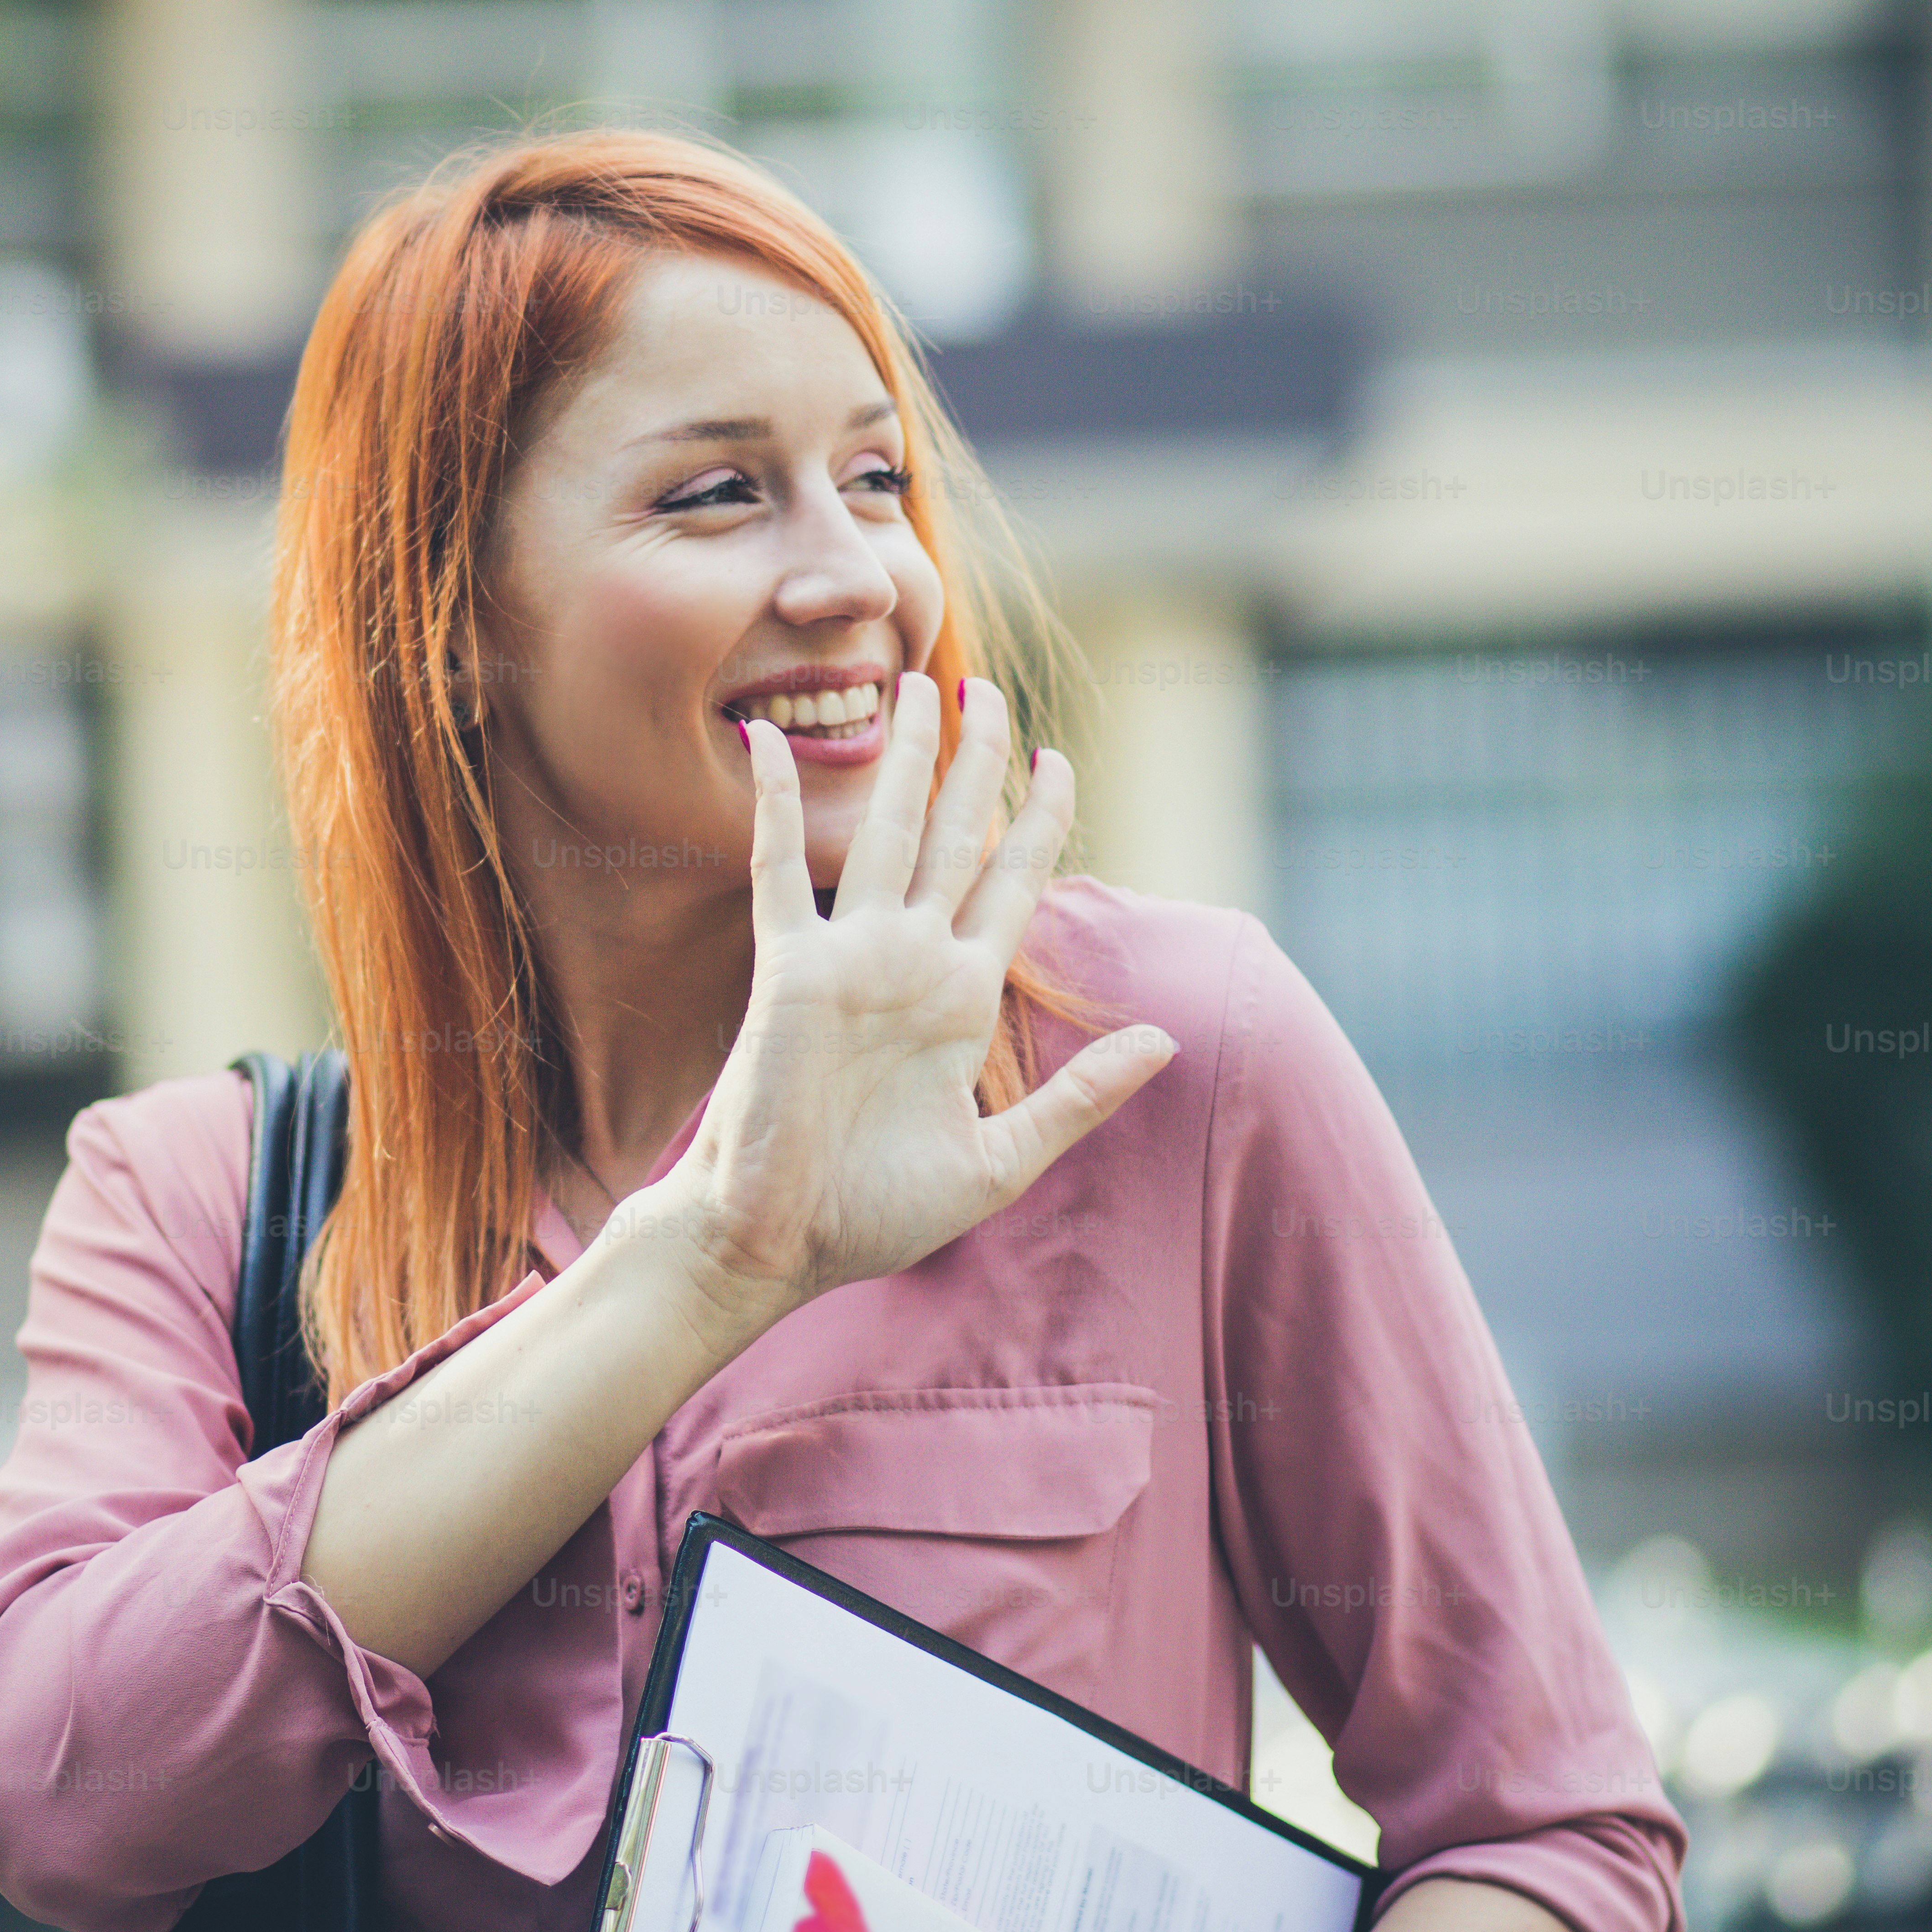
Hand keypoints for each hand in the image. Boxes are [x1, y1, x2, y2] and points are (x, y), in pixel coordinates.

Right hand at [641, 668, 1178, 1329]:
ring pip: (883, 831)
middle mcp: (911, 962)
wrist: (781, 1245)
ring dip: (902, 760)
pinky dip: (773, 803)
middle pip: (953, 835)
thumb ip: (1081, 1098)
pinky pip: (777, 869)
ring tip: (919, 687)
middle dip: (976, 761)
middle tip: (990, 686)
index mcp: (962, 998)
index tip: (1058, 759)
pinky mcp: (790, 971)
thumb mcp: (1000, 1162)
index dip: (1038, 819)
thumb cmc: (876, 1215)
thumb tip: (1165, 1040)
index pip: (1012, 882)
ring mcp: (850, 959)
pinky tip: (766, 739)